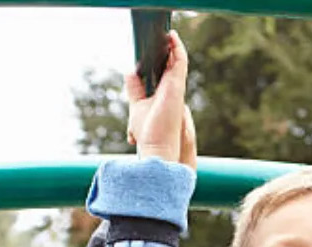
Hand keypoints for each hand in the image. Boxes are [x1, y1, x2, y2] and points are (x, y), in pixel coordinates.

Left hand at [125, 30, 195, 167]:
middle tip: (160, 37)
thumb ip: (135, 89)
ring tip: (166, 32)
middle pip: (172, 66)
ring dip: (173, 46)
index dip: (160, 61)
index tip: (152, 50)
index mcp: (164, 97)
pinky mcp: (177, 86)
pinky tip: (171, 36)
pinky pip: (180, 61)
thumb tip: (131, 71)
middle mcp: (172, 92)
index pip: (164, 75)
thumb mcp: (136, 106)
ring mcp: (176, 89)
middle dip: (167, 51)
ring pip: (178, 62)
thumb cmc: (149, 134)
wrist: (158, 148)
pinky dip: (177, 48)